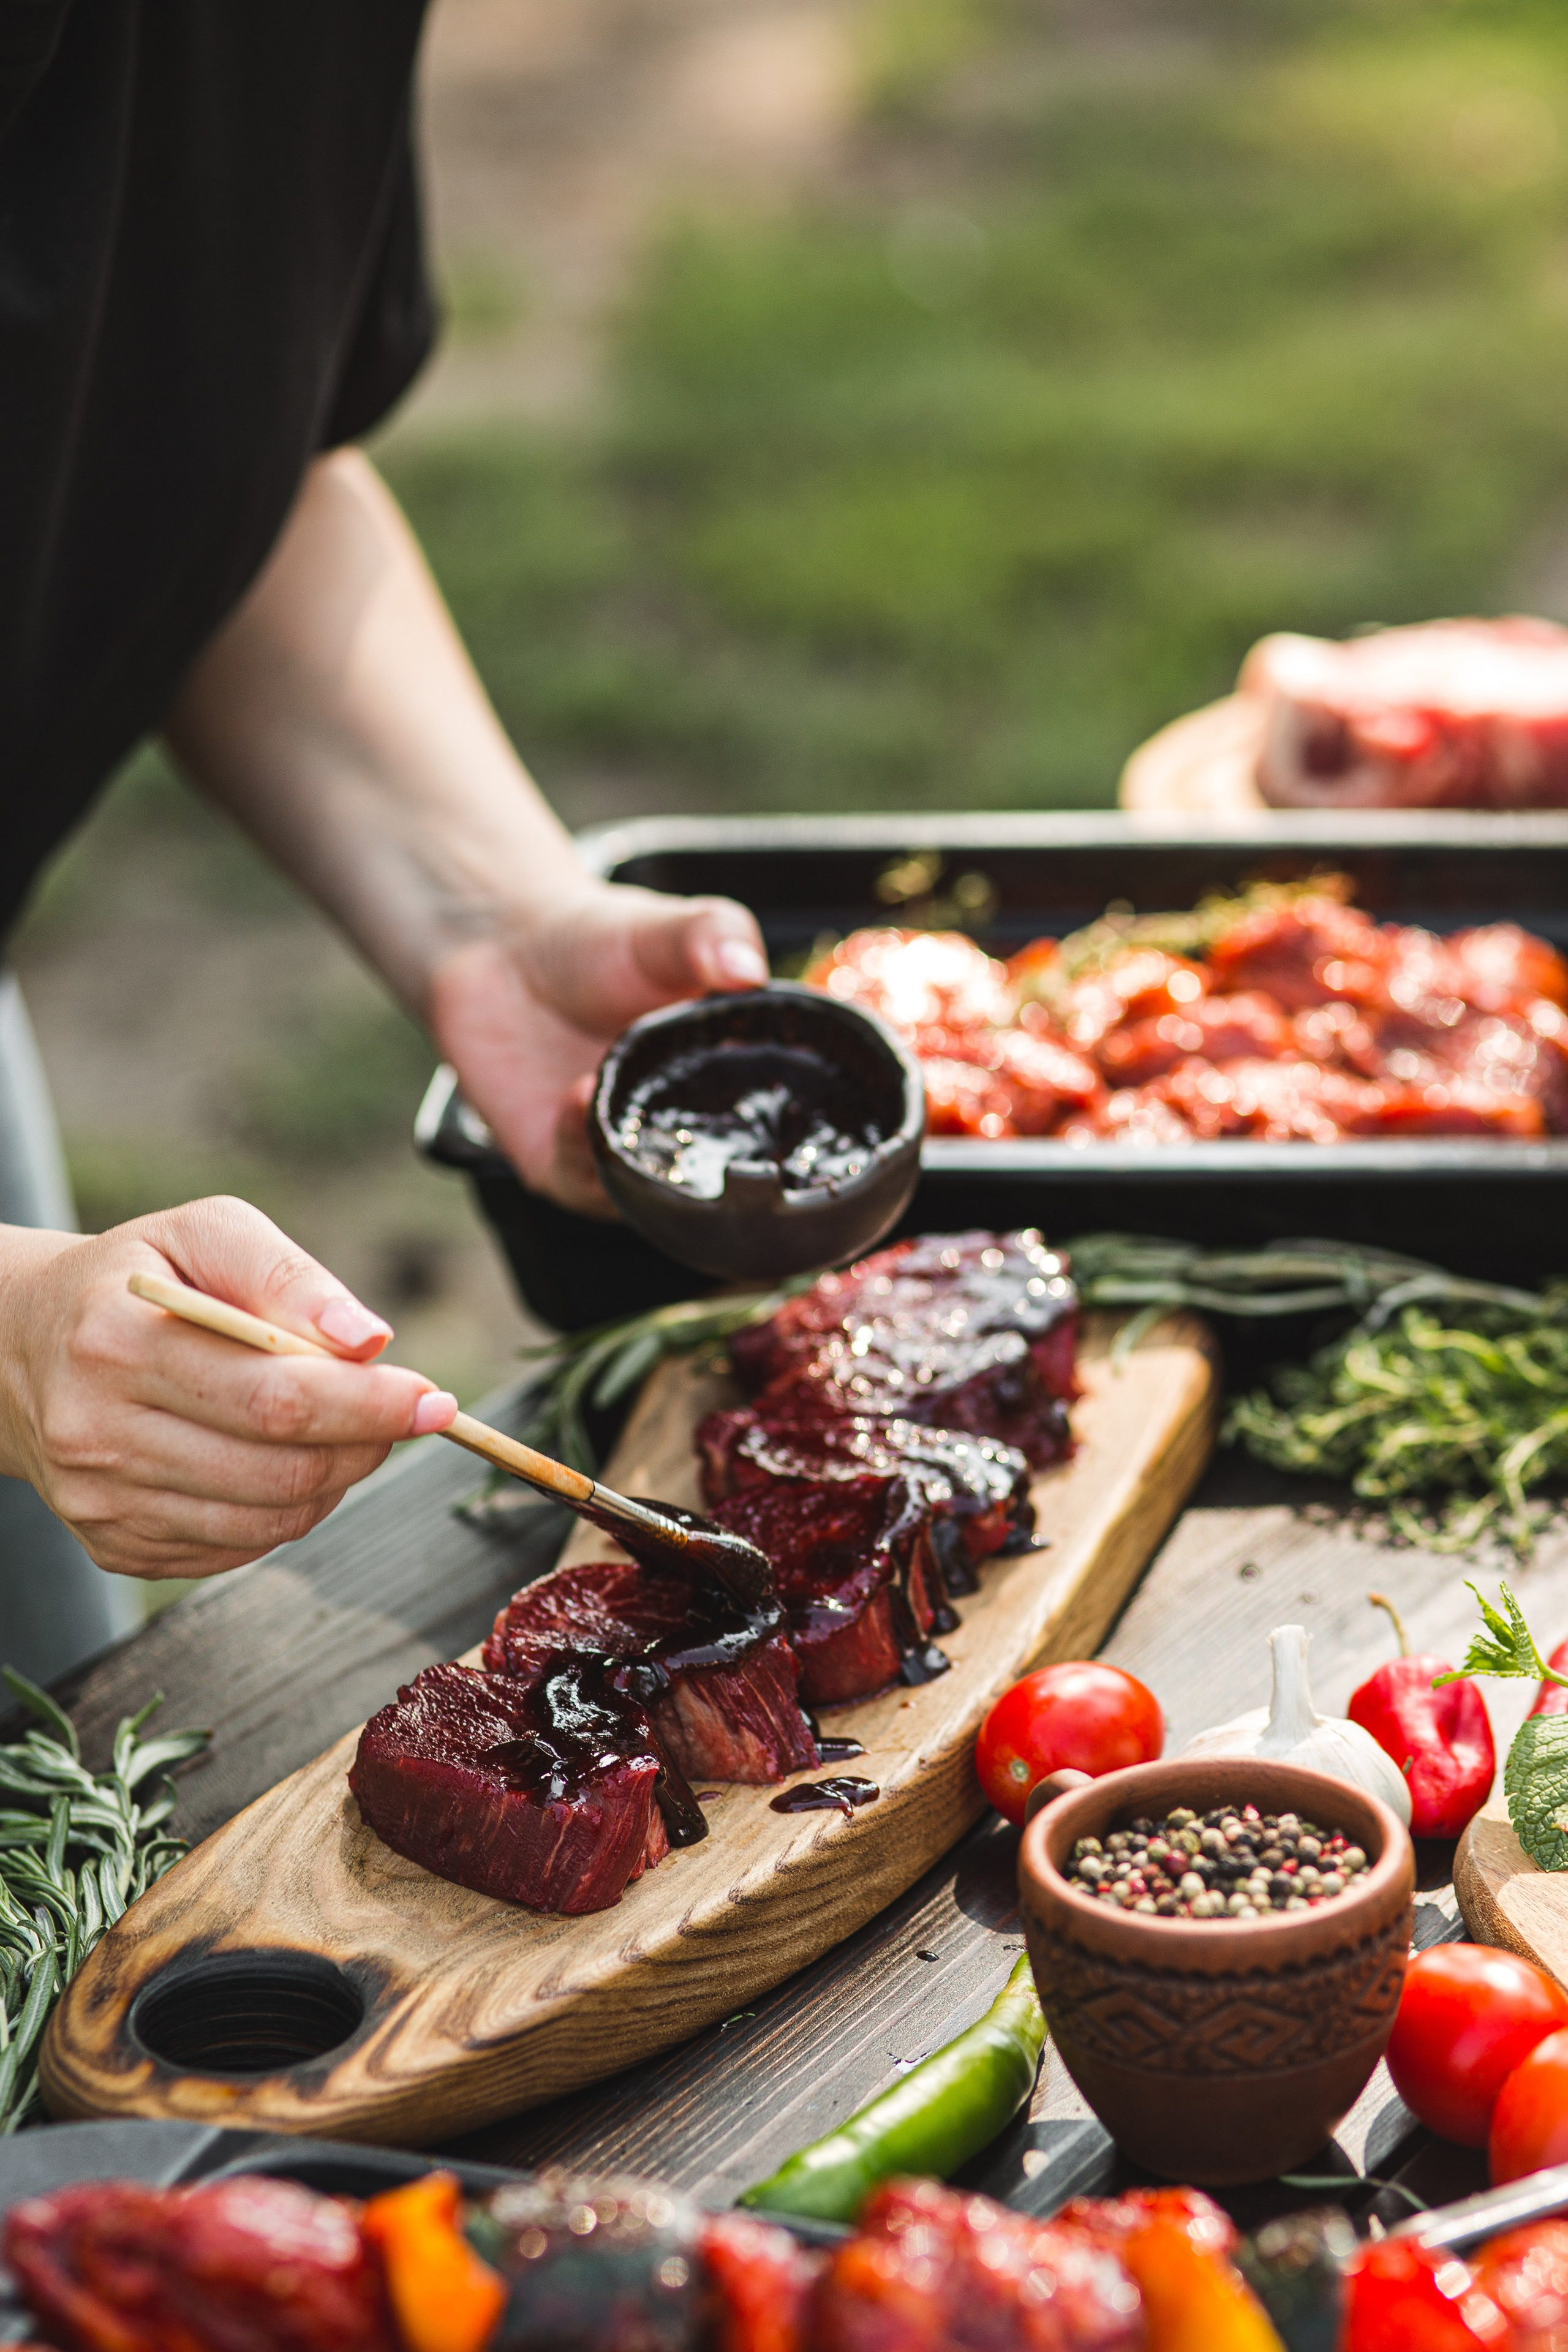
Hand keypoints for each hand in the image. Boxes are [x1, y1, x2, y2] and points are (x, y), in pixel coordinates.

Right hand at [0, 1198, 457, 1580]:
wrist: (20, 1346)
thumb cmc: (134, 1280)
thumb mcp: (203, 1233)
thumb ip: (287, 1275)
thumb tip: (368, 1337)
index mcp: (116, 1342)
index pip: (273, 1397)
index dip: (368, 1404)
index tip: (432, 1398)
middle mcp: (97, 1432)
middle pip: (279, 1470)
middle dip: (365, 1443)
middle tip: (400, 1410)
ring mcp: (102, 1502)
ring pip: (268, 1521)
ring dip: (335, 1480)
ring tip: (344, 1429)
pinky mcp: (114, 1546)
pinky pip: (239, 1548)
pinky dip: (287, 1511)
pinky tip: (282, 1459)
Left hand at [430, 878, 768, 1213]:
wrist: (504, 952)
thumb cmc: (599, 944)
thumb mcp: (668, 929)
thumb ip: (713, 935)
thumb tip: (747, 965)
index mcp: (726, 1081)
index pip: (774, 1123)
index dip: (788, 1129)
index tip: (786, 1109)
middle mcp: (682, 1128)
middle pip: (717, 1176)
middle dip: (717, 1169)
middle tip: (709, 1132)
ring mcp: (626, 1151)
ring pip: (649, 1192)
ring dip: (640, 1158)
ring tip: (611, 1087)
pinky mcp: (566, 1167)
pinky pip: (584, 1182)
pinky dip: (582, 1147)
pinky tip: (576, 1094)